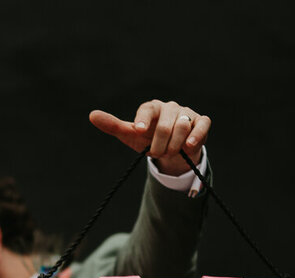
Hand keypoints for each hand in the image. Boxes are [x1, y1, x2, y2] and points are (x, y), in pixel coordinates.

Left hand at [89, 100, 209, 174]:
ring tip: (170, 152)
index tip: (138, 131)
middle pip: (165, 124)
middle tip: (156, 153)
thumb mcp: (130, 135)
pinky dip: (196, 136)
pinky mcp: (201, 121)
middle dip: (159, 144)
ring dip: (174, 145)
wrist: (170, 151)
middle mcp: (169, 107)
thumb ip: (113, 125)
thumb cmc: (148, 140)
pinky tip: (189, 146)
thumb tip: (92, 115)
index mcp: (152, 108)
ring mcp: (186, 113)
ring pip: (182, 126)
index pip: (147, 109)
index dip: (142, 120)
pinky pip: (201, 125)